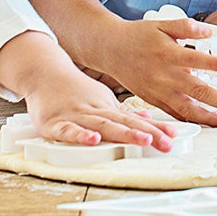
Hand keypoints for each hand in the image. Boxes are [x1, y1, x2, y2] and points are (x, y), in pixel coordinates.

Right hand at [26, 71, 177, 148]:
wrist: (44, 72)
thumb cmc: (73, 89)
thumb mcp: (102, 98)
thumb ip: (123, 113)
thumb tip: (148, 120)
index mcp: (107, 107)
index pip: (135, 121)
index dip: (155, 129)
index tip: (173, 136)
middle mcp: (96, 111)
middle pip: (124, 124)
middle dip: (147, 135)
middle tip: (166, 143)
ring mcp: (77, 116)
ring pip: (103, 126)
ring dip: (123, 134)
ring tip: (143, 140)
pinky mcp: (55, 123)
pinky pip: (68, 131)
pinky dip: (80, 136)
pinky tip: (93, 140)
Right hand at [98, 17, 216, 127]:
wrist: (111, 50)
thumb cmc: (138, 36)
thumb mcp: (162, 24)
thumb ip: (186, 27)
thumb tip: (209, 30)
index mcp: (167, 54)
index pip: (193, 59)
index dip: (211, 63)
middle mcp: (164, 75)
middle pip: (194, 90)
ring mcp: (158, 91)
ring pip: (185, 108)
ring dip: (206, 117)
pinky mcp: (152, 99)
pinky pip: (173, 112)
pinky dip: (188, 119)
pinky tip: (203, 123)